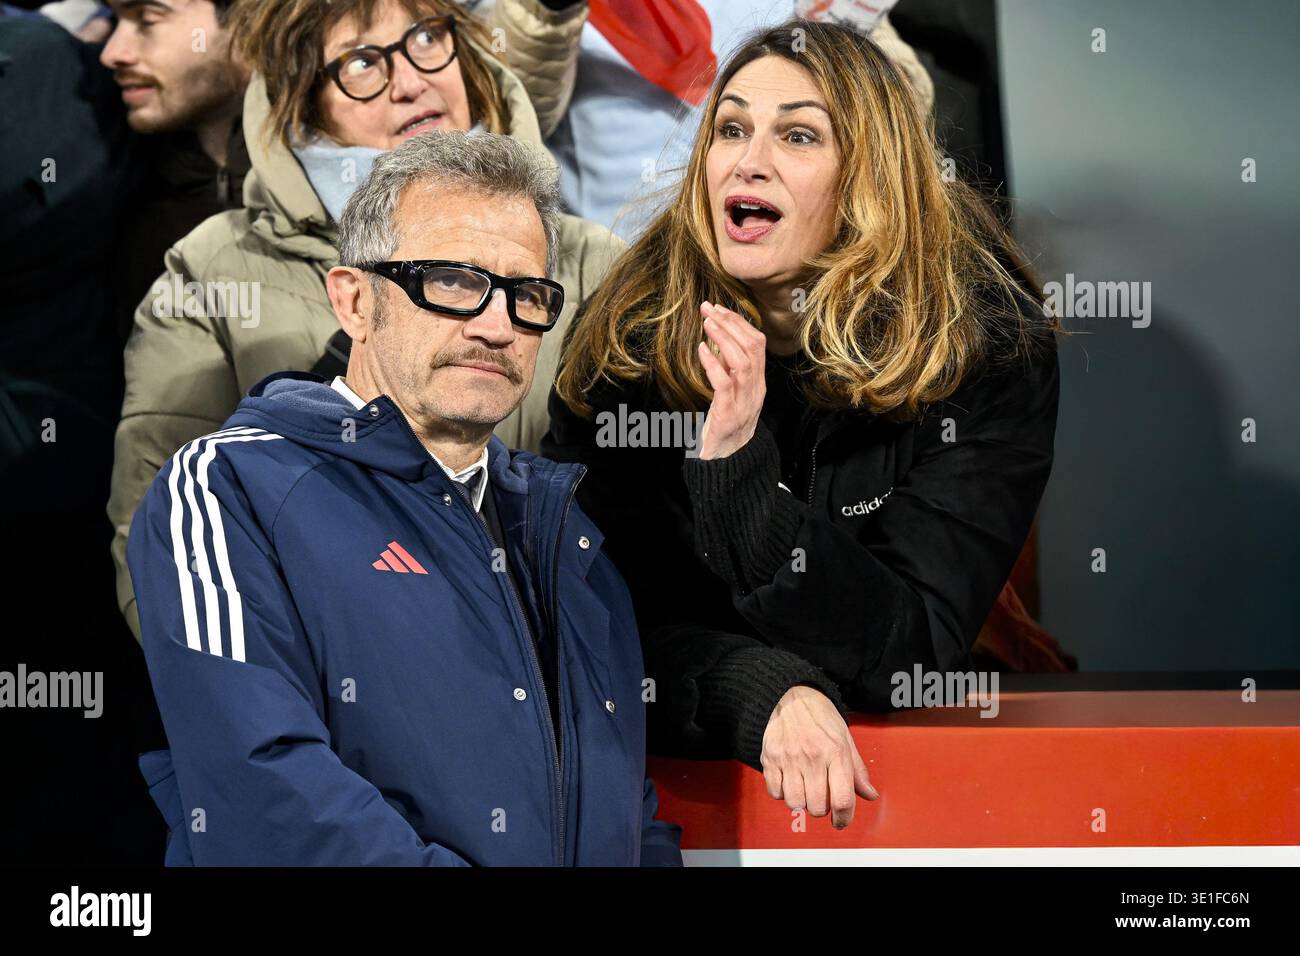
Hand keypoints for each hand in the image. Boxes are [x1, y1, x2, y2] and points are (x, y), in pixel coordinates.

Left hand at [696, 302, 765, 459]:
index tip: (719, 308)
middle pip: (753, 347)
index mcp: (757, 382)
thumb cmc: (724, 424)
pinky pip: (725, 383)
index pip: (757, 344)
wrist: (727, 461)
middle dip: (731, 323)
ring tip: (707, 323)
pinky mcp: (729, 413)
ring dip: (724, 338)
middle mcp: (756, 389)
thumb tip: (717, 341)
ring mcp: (744, 402)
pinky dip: (714, 363)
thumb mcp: (729, 391)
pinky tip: (702, 350)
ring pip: (743, 362)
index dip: (739, 323)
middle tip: (709, 308)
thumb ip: (726, 369)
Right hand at [761, 685, 878, 828]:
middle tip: (822, 798)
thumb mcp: (845, 738)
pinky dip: (783, 794)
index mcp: (835, 752)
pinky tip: (789, 781)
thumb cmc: (820, 717)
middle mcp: (812, 757)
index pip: (842, 799)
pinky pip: (775, 793)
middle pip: (817, 807)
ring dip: (802, 803)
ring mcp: (789, 759)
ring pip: (795, 804)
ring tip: (805, 789)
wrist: (790, 696)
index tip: (841, 821)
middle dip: (822, 809)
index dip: (844, 818)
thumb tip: (870, 794)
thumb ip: (857, 770)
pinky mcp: (770, 759)